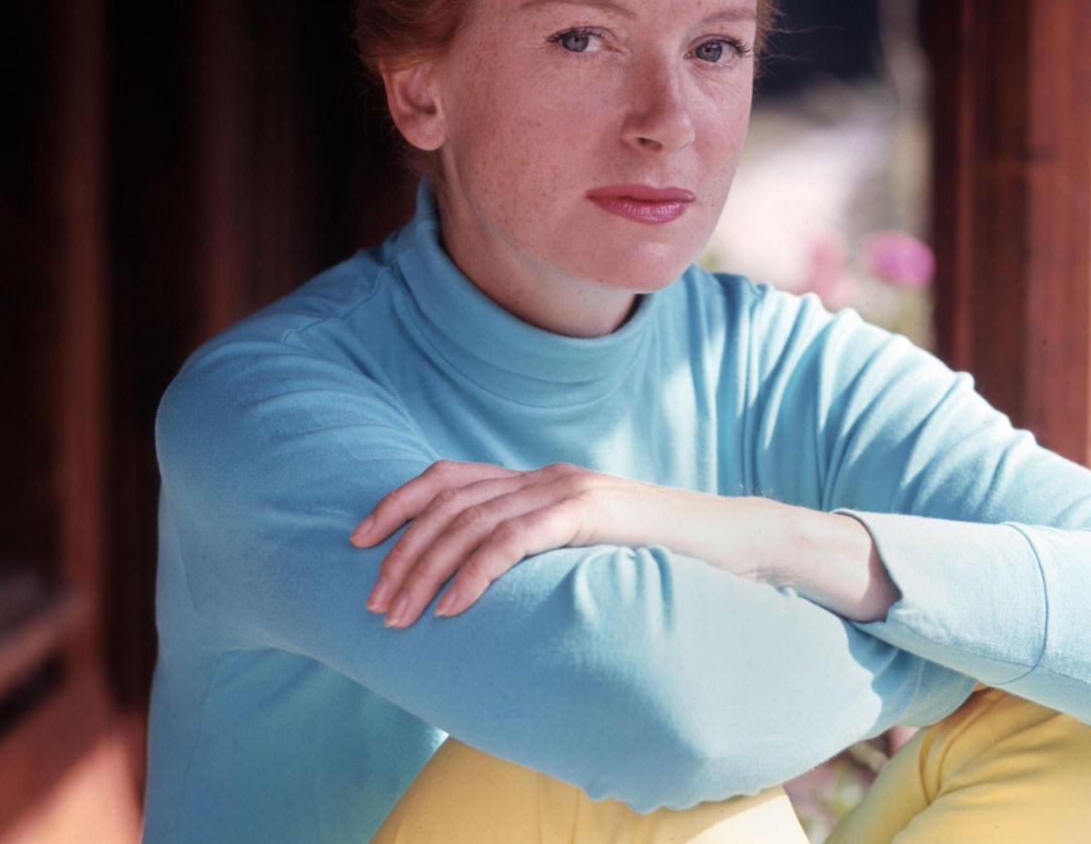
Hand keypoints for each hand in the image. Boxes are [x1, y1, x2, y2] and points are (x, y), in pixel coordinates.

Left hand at [349, 459, 775, 627]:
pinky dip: (476, 571)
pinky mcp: (589, 513)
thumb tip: (485, 587)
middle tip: (374, 603)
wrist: (732, 543)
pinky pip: (516, 538)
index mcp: (539, 481)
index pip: (449, 476)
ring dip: (426, 570)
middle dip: (401, 551)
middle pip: (449, 501)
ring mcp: (568, 490)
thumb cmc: (660, 557)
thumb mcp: (586, 550)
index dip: (398, 502)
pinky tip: (453, 606)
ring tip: (399, 616)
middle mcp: (546, 476)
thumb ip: (540, 551)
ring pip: (473, 521)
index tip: (358, 540)